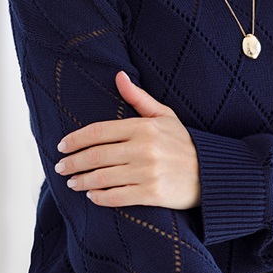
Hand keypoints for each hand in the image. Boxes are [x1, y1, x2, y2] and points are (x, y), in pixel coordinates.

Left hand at [54, 71, 200, 210]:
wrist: (212, 173)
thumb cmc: (184, 144)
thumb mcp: (165, 116)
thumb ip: (139, 98)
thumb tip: (119, 76)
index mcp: (144, 127)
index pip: (99, 132)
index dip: (76, 140)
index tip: (62, 146)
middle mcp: (144, 148)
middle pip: (96, 156)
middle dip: (73, 163)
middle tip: (60, 168)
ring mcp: (148, 172)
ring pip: (103, 177)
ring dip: (82, 181)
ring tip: (72, 183)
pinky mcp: (153, 193)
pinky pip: (118, 196)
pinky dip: (101, 197)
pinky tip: (92, 195)